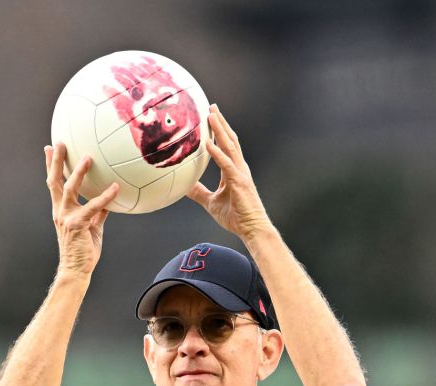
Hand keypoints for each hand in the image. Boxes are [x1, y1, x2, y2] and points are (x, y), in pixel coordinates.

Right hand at [46, 144, 119, 277]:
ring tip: (87, 158)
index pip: (54, 184)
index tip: (49, 148)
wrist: (76, 270)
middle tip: (59, 143)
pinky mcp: (78, 225)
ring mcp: (66, 217)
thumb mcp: (93, 226)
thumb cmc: (84, 250)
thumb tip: (108, 201)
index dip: (51, 166)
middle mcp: (60, 211)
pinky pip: (92, 207)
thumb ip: (98, 212)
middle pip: (55, 181)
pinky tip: (115, 188)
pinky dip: (104, 197)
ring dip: (78, 172)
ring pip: (70, 189)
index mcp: (61, 210)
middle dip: (55, 161)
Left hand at [186, 106, 273, 239]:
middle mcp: (239, 168)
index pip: (226, 146)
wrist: (252, 229)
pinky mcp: (239, 182)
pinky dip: (217, 153)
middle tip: (211, 106)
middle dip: (220, 123)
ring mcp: (240, 173)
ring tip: (211, 115)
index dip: (219, 131)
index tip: (211, 116)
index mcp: (234, 170)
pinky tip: (208, 144)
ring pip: (230, 146)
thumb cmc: (235, 217)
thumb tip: (184, 186)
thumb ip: (199, 193)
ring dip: (220, 130)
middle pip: (230, 140)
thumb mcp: (211, 202)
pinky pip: (226, 164)